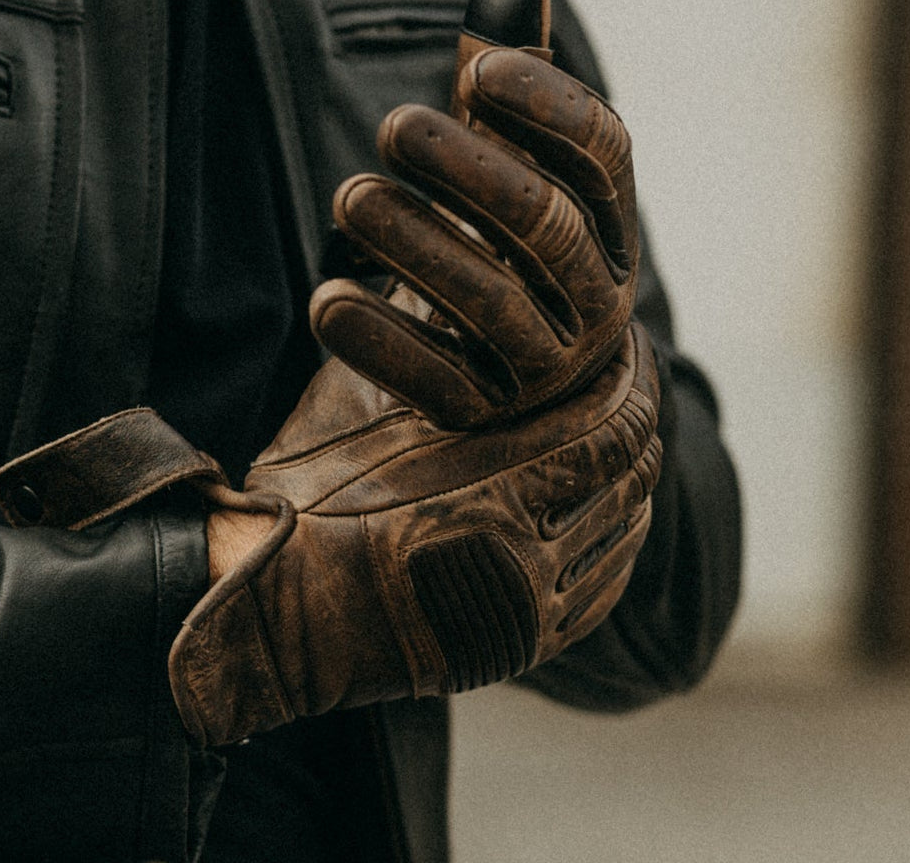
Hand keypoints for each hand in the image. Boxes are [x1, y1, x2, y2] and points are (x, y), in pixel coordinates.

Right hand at [170, 321, 660, 745]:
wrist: (273, 610)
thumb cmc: (305, 495)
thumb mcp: (354, 402)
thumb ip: (415, 341)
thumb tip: (443, 266)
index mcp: (481, 486)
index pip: (612, 420)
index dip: (630, 374)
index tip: (624, 342)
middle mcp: (519, 553)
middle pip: (634, 471)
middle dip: (636, 417)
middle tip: (623, 383)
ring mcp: (528, 607)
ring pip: (628, 526)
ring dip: (630, 476)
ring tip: (614, 439)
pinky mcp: (526, 644)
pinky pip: (606, 585)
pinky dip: (616, 537)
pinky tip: (602, 510)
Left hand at [310, 0, 638, 430]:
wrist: (528, 372)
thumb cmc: (511, 242)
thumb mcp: (519, 165)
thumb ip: (513, 81)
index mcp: (609, 223)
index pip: (604, 157)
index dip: (549, 109)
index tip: (477, 74)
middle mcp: (592, 296)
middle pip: (545, 227)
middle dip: (470, 171)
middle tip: (395, 127)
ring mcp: (542, 363)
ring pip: (492, 304)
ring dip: (417, 245)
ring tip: (351, 196)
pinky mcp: (485, 411)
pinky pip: (440, 384)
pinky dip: (383, 343)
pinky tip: (327, 303)